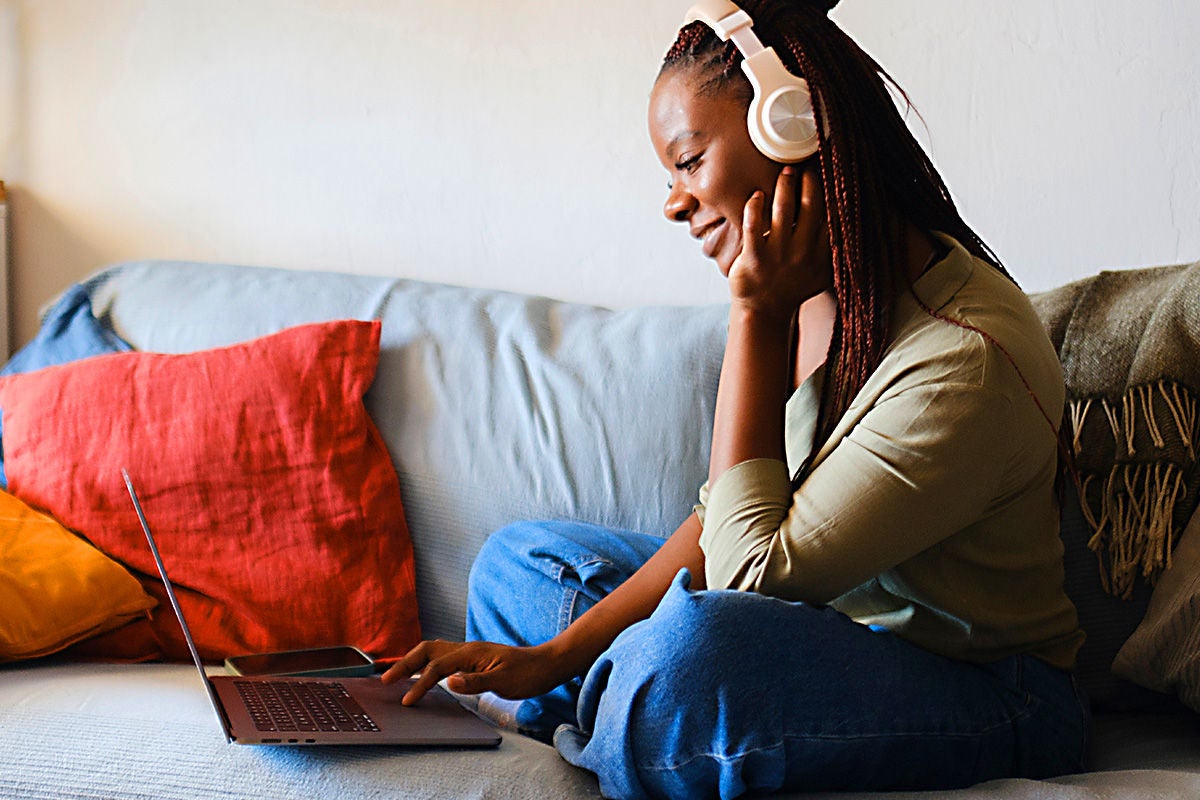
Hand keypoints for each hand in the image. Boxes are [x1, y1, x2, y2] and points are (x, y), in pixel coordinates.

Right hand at [381, 639, 563, 705]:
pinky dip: (426, 664)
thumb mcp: (504, 681)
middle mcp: (467, 649)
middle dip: (404, 664)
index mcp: (471, 653)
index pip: (436, 667)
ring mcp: (469, 652)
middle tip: (386, 680)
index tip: (407, 701)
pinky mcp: (473, 658)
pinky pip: (442, 657)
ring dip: (413, 661)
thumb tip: (449, 680)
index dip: (420, 684)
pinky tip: (424, 674)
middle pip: (426, 650)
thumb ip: (476, 681)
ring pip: (433, 651)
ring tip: (397, 676)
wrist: (546, 664)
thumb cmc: (528, 674)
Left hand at [728, 161, 830, 320]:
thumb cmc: (793, 287)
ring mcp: (778, 254)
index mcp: (822, 253)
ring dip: (785, 185)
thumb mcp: (823, 272)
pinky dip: (755, 205)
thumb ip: (834, 249)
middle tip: (804, 166)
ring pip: (783, 209)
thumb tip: (853, 223)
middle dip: (809, 181)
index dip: (831, 191)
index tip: (830, 173)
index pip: (831, 215)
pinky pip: (754, 224)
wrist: (764, 311)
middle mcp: (803, 251)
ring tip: (786, 171)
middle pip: (810, 206)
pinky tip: (757, 195)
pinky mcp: (754, 257)